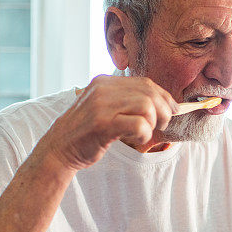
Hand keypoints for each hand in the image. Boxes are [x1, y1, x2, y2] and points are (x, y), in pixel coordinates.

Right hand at [37, 75, 177, 171]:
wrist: (58, 149)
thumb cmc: (87, 132)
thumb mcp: (104, 108)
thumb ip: (127, 101)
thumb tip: (164, 103)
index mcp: (104, 82)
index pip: (145, 83)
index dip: (164, 96)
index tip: (172, 109)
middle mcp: (103, 89)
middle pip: (149, 93)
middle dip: (163, 111)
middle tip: (161, 126)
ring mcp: (101, 106)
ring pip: (146, 107)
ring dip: (153, 123)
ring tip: (145, 133)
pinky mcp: (102, 124)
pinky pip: (139, 124)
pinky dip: (144, 133)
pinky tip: (137, 139)